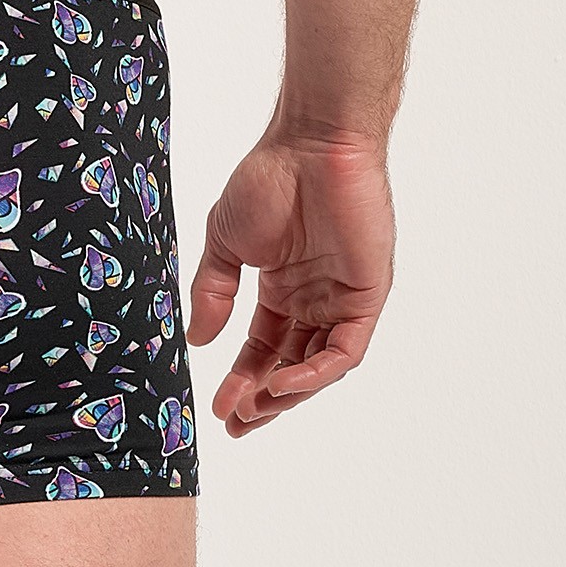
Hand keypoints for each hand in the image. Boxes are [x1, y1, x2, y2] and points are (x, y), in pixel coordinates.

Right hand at [187, 133, 393, 435]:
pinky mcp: (367, 295)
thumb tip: (198, 342)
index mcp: (283, 288)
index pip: (264, 348)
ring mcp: (342, 299)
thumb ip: (213, 293)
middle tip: (235, 422)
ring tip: (254, 409)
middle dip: (263, 398)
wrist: (311, 144)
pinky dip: (316, 373)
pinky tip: (282, 384)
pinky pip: (345, 350)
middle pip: (292, 365)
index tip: (218, 408)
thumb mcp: (225, 243)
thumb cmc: (270, 177)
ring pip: (319, 366)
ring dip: (287, 393)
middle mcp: (315, 299)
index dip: (242, 380)